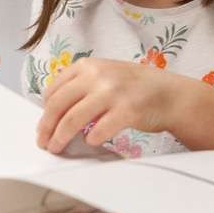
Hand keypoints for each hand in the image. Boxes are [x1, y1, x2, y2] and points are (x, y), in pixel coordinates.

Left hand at [36, 57, 203, 152]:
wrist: (171, 94)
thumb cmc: (135, 87)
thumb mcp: (105, 74)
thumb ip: (81, 85)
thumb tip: (53, 111)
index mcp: (88, 65)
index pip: (54, 89)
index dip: (44, 110)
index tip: (43, 125)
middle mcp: (98, 75)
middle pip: (58, 105)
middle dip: (46, 127)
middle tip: (43, 142)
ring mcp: (113, 92)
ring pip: (73, 119)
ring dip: (61, 137)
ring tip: (57, 148)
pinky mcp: (127, 110)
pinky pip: (99, 130)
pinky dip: (91, 138)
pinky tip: (91, 141)